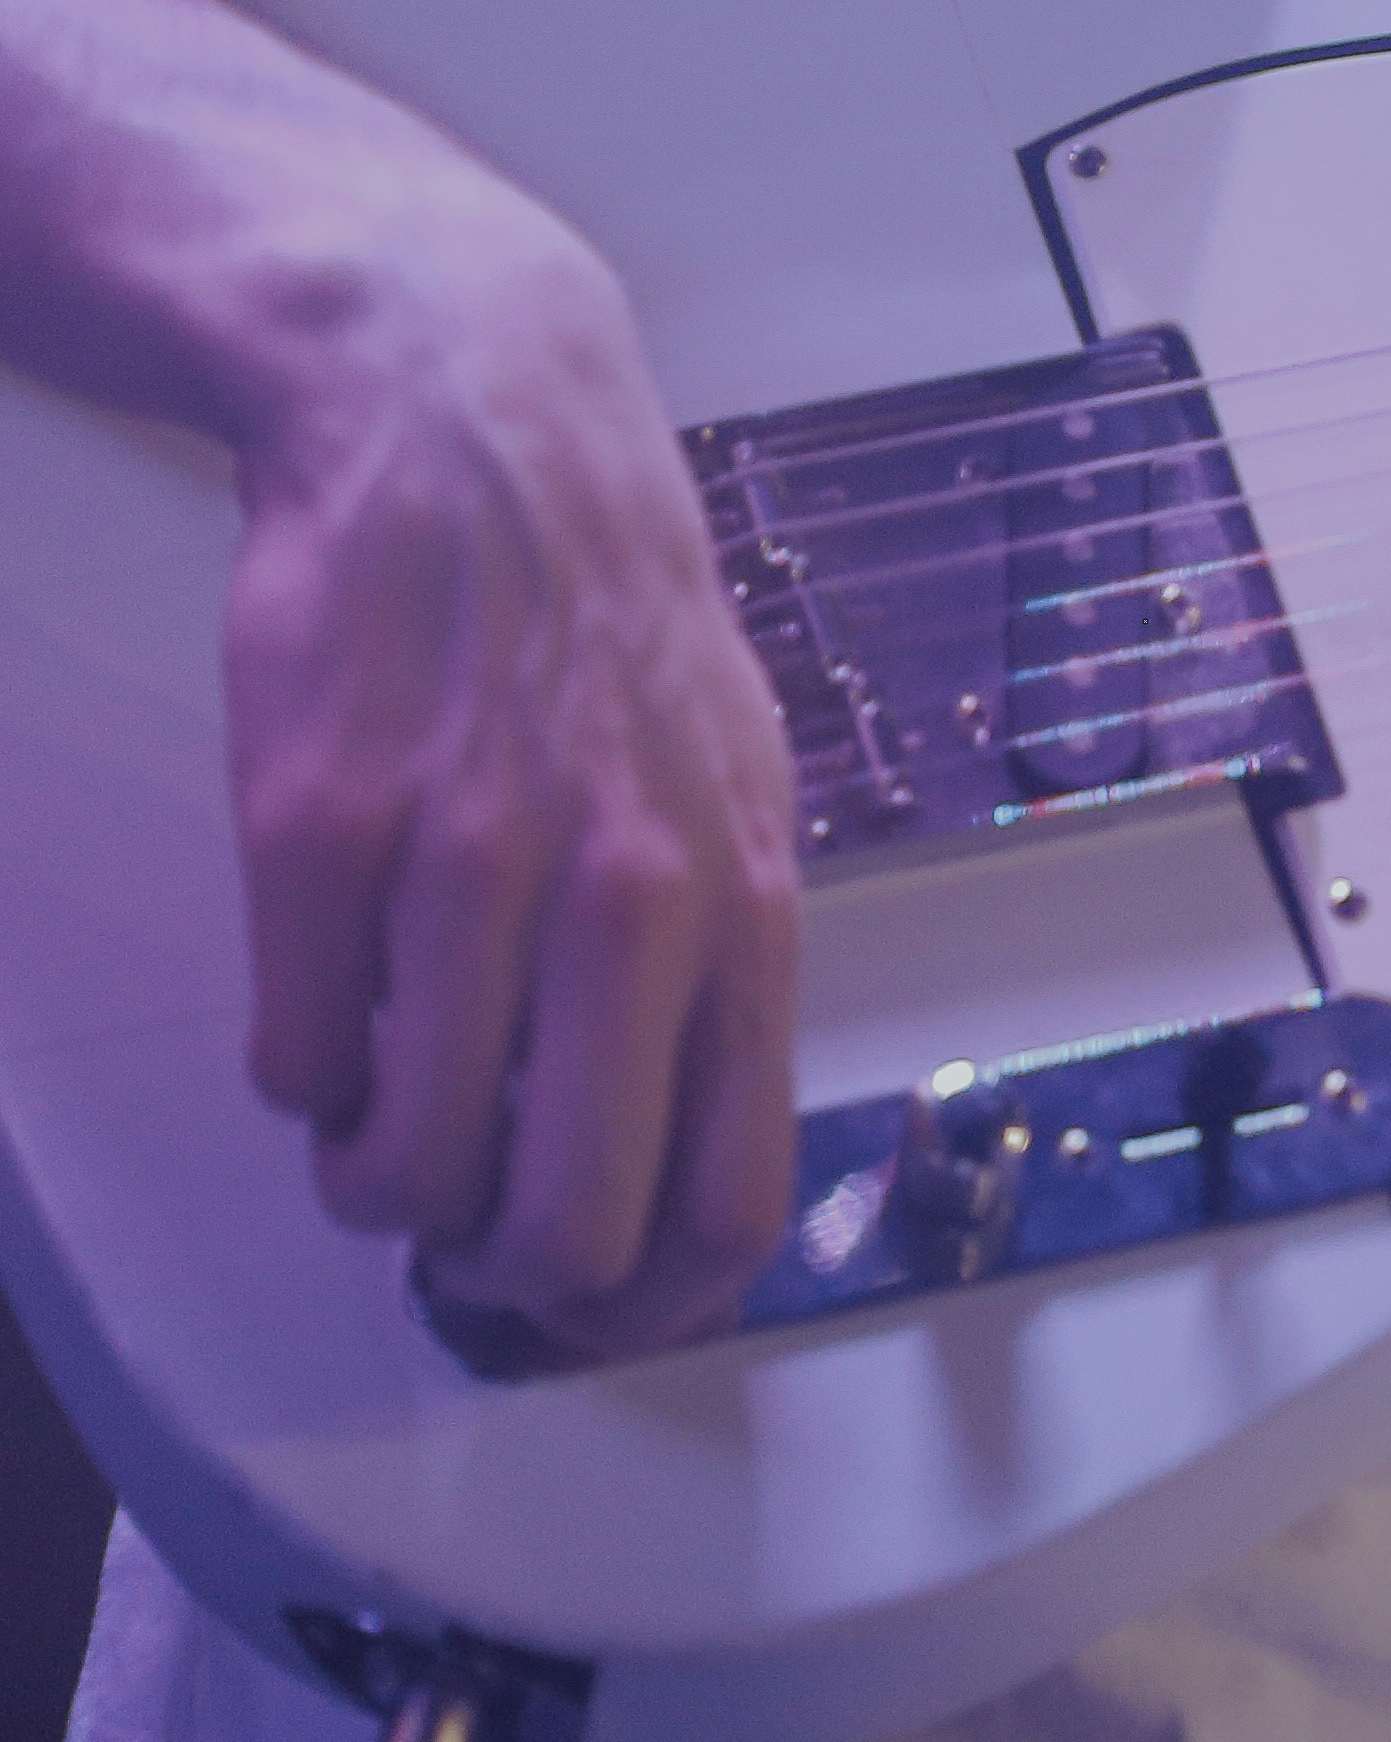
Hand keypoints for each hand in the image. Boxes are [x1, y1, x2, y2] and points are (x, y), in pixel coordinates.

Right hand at [216, 182, 802, 1355]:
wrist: (474, 431)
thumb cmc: (613, 634)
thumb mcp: (737, 793)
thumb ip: (714, 968)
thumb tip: (677, 1154)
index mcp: (745, 912)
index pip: (733, 1198)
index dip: (651, 1307)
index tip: (588, 1310)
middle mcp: (625, 908)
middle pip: (566, 1225)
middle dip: (502, 1275)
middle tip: (463, 1230)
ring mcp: (463, 874)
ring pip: (406, 1165)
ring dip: (380, 1183)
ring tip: (381, 1115)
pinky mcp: (313, 838)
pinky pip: (294, 1062)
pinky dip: (300, 1077)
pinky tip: (325, 1009)